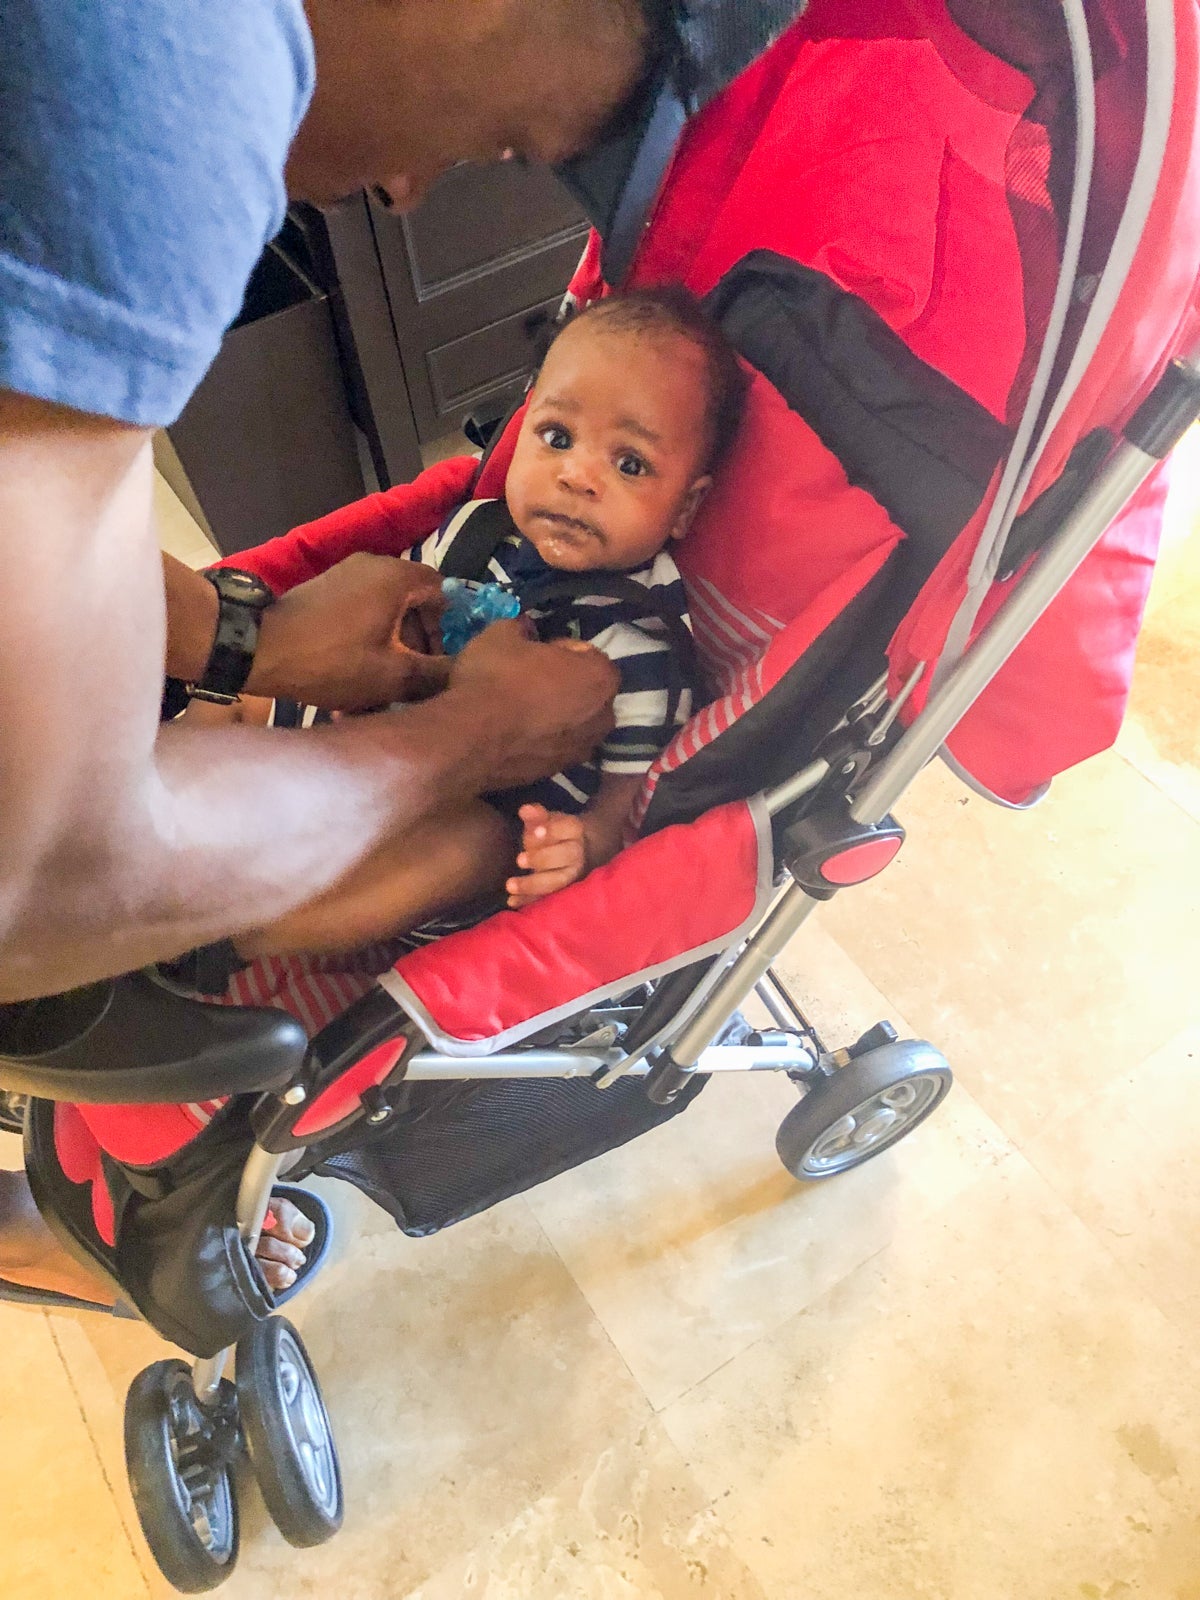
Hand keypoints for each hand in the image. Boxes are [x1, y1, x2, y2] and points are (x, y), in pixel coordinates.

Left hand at [248, 554, 446, 709]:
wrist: (258, 649)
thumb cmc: (332, 660)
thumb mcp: (392, 675)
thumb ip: (436, 673)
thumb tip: (466, 673)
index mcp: (397, 576)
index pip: (444, 592)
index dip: (451, 629)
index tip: (442, 662)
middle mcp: (374, 565)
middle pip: (415, 602)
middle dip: (420, 642)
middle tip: (417, 678)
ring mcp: (346, 575)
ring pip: (387, 611)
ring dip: (394, 645)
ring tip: (387, 685)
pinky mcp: (326, 591)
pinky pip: (363, 612)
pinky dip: (370, 639)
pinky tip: (361, 674)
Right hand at [447, 621, 617, 790]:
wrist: (470, 739)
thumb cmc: (495, 678)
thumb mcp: (502, 634)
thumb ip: (520, 627)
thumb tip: (523, 628)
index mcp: (600, 676)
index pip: (587, 653)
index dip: (559, 649)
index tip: (535, 651)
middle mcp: (603, 716)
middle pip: (586, 691)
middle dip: (565, 684)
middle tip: (529, 678)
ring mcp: (583, 748)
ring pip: (573, 722)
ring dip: (556, 713)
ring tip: (521, 708)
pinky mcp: (559, 772)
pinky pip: (555, 746)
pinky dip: (542, 738)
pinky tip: (515, 732)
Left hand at [507, 804, 587, 905]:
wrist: (578, 852)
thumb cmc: (555, 835)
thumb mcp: (546, 821)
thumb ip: (536, 816)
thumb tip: (525, 810)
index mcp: (575, 832)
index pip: (568, 829)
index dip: (552, 831)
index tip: (535, 831)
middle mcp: (578, 855)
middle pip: (565, 856)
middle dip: (542, 858)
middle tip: (519, 860)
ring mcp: (572, 876)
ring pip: (557, 881)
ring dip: (533, 884)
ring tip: (510, 885)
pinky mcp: (562, 893)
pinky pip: (547, 898)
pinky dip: (529, 901)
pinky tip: (511, 901)